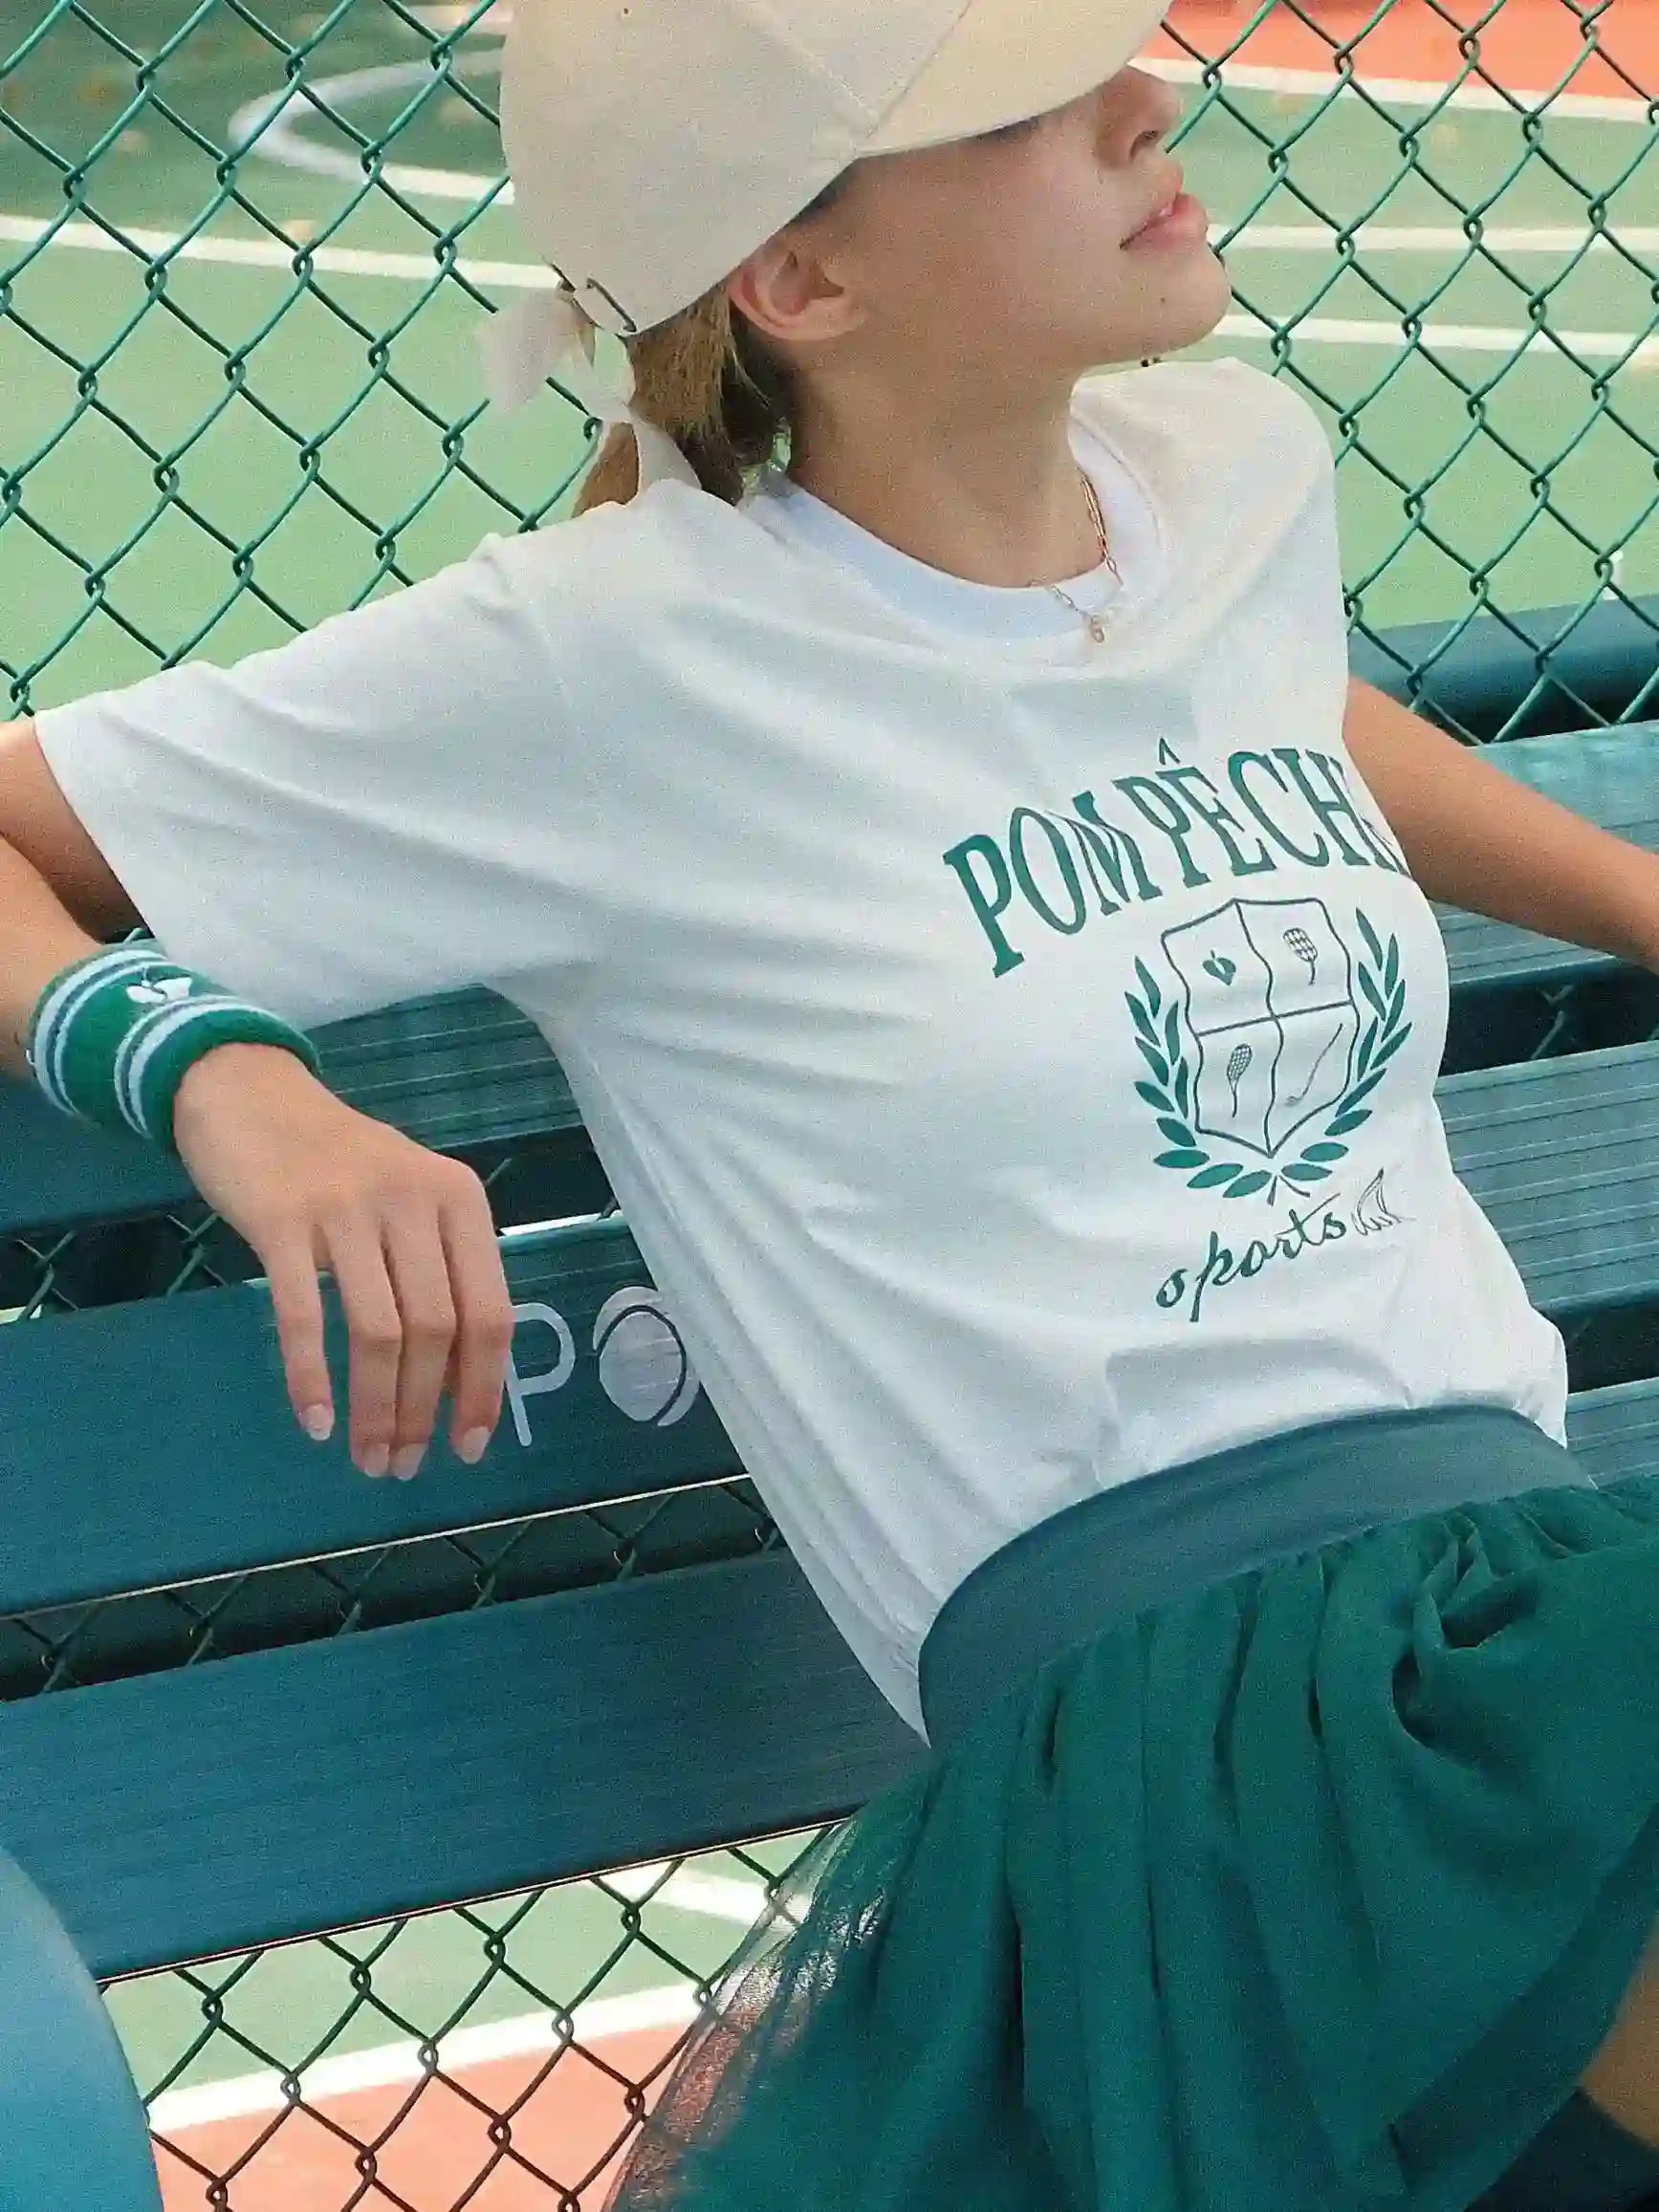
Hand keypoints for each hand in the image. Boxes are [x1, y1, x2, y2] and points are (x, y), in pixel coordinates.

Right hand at [172, 1042, 515, 1478]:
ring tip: (368, 1457)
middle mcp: (412, 1201)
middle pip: (436, 1330)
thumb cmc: (339, 1159)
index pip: (489, 1311)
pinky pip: (303, 1314)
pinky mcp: (282, 1221)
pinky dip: (311, 1377)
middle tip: (404, 1465)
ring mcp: (347, 1209)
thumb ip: (440, 1266)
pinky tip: (314, 1422)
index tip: (468, 1446)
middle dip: (424, 1410)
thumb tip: (462, 1374)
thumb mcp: (411, 1195)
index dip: (483, 1387)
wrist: (250, 1092)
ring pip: (378, 1331)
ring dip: (376, 1408)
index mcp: (459, 1200)